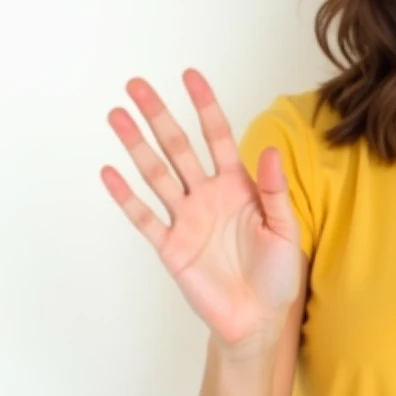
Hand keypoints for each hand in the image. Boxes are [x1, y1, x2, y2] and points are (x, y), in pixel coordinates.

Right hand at [101, 69, 301, 345]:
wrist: (258, 318)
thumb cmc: (277, 274)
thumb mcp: (285, 229)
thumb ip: (275, 190)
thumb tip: (272, 150)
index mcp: (238, 186)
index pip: (217, 137)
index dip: (205, 107)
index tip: (190, 76)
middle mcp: (207, 196)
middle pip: (178, 147)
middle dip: (158, 116)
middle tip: (137, 84)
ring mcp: (185, 219)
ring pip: (156, 174)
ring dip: (136, 145)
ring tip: (117, 116)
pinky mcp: (170, 246)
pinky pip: (144, 216)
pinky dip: (126, 196)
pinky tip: (110, 172)